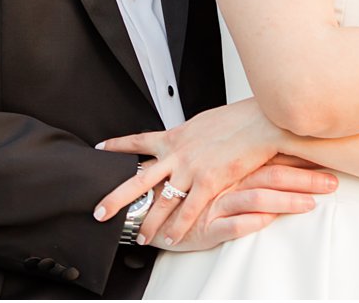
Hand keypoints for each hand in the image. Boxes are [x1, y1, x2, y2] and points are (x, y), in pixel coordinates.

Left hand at [93, 99, 335, 245]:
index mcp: (175, 136)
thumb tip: (187, 138)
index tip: (100, 149)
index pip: (138, 141)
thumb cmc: (237, 119)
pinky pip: (188, 210)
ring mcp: (190, 169)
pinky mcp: (208, 182)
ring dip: (148, 222)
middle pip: (139, 179)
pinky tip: (170, 239)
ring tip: (139, 237)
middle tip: (100, 211)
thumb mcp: (203, 122)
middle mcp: (176, 154)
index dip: (118, 146)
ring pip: (161, 201)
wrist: (258, 121)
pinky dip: (178, 227)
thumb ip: (190, 136)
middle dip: (117, 198)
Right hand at [159, 161, 332, 251]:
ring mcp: (216, 200)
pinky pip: (231, 223)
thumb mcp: (212, 164)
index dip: (300, 159)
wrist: (146, 203)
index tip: (328, 159)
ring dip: (285, 201)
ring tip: (309, 204)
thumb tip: (265, 147)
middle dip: (304, 180)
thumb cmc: (182, 184)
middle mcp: (225, 179)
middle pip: (270, 174)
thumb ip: (240, 158)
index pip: (271, 157)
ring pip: (255, 196)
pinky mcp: (206, 224)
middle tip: (331, 182)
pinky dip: (251, 222)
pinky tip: (268, 221)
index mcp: (229, 163)